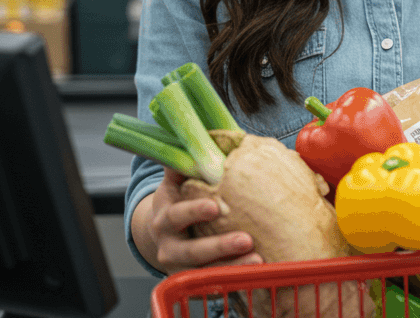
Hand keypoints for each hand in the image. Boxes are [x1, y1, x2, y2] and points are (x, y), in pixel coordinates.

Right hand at [136, 168, 261, 273]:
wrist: (161, 235)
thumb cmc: (178, 200)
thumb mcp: (176, 181)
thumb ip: (188, 162)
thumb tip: (207, 135)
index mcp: (165, 216)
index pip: (177, 214)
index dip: (194, 211)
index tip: (215, 207)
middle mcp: (169, 245)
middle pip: (191, 251)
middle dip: (218, 246)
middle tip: (246, 239)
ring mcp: (181, 267)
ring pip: (204, 273)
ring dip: (231, 267)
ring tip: (258, 260)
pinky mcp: (194, 282)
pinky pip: (213, 284)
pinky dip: (233, 280)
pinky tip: (256, 274)